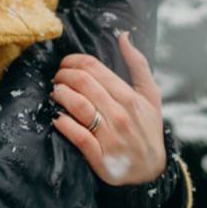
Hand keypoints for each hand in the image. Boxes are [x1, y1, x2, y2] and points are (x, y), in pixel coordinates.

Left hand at [51, 32, 166, 185]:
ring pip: (79, 107)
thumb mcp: (150, 95)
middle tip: (56, 78)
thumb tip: (124, 36)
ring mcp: (111, 136)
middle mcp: (120, 115)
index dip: (73, 61)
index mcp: (130, 97)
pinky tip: (57, 118)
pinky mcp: (101, 157)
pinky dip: (63, 124)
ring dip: (60, 95)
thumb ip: (138, 64)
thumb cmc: (148, 129)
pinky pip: (78, 136)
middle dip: (63, 76)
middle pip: (83, 83)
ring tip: (54, 93)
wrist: (152, 171)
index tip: (65, 65)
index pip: (94, 68)